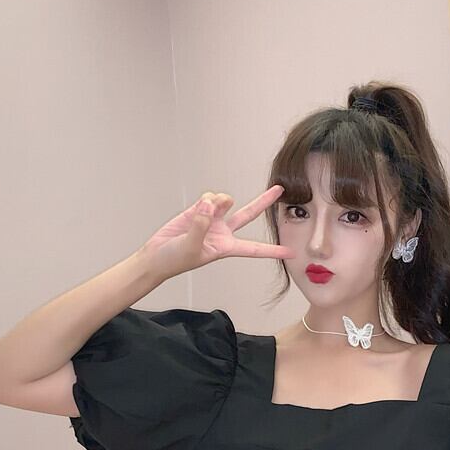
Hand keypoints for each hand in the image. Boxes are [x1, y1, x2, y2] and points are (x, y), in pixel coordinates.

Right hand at [139, 185, 295, 280]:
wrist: (157, 255)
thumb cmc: (175, 260)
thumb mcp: (191, 248)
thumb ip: (201, 225)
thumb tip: (210, 204)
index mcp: (227, 247)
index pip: (255, 249)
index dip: (273, 251)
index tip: (292, 253)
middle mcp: (224, 232)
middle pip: (249, 214)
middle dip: (264, 201)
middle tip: (280, 189)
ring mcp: (213, 219)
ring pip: (225, 200)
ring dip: (218, 200)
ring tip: (205, 210)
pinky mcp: (200, 209)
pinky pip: (210, 197)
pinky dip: (205, 199)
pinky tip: (198, 207)